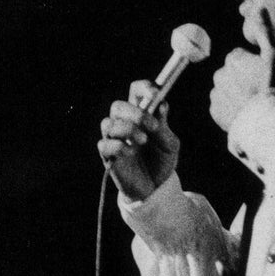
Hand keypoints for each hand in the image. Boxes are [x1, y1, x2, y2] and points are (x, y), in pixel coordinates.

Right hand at [97, 81, 180, 200]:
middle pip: (118, 106)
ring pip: (108, 123)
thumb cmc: (161, 162)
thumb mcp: (170, 144)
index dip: (144, 87)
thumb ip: (164, 126)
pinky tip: (131, 153)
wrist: (156, 188)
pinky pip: (104, 144)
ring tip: (144, 141)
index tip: (155, 93)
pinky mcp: (107, 156)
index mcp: (141, 115)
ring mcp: (114, 139)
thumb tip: (161, 105)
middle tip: (152, 125)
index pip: (136, 91)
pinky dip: (119, 146)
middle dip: (135, 112)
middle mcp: (124, 123)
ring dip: (128, 129)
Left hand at [209, 10, 274, 132]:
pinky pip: (222, 106)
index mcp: (233, 59)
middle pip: (233, 74)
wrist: (266, 122)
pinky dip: (231, 108)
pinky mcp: (215, 111)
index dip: (254, 67)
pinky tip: (245, 111)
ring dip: (237, 94)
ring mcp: (216, 93)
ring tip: (253, 102)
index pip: (241, 58)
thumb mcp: (274, 56)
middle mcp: (220, 74)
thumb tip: (258, 6)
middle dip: (243, 80)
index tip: (263, 77)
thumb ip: (264, 31)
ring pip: (227, 90)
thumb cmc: (272, 87)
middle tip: (259, 91)